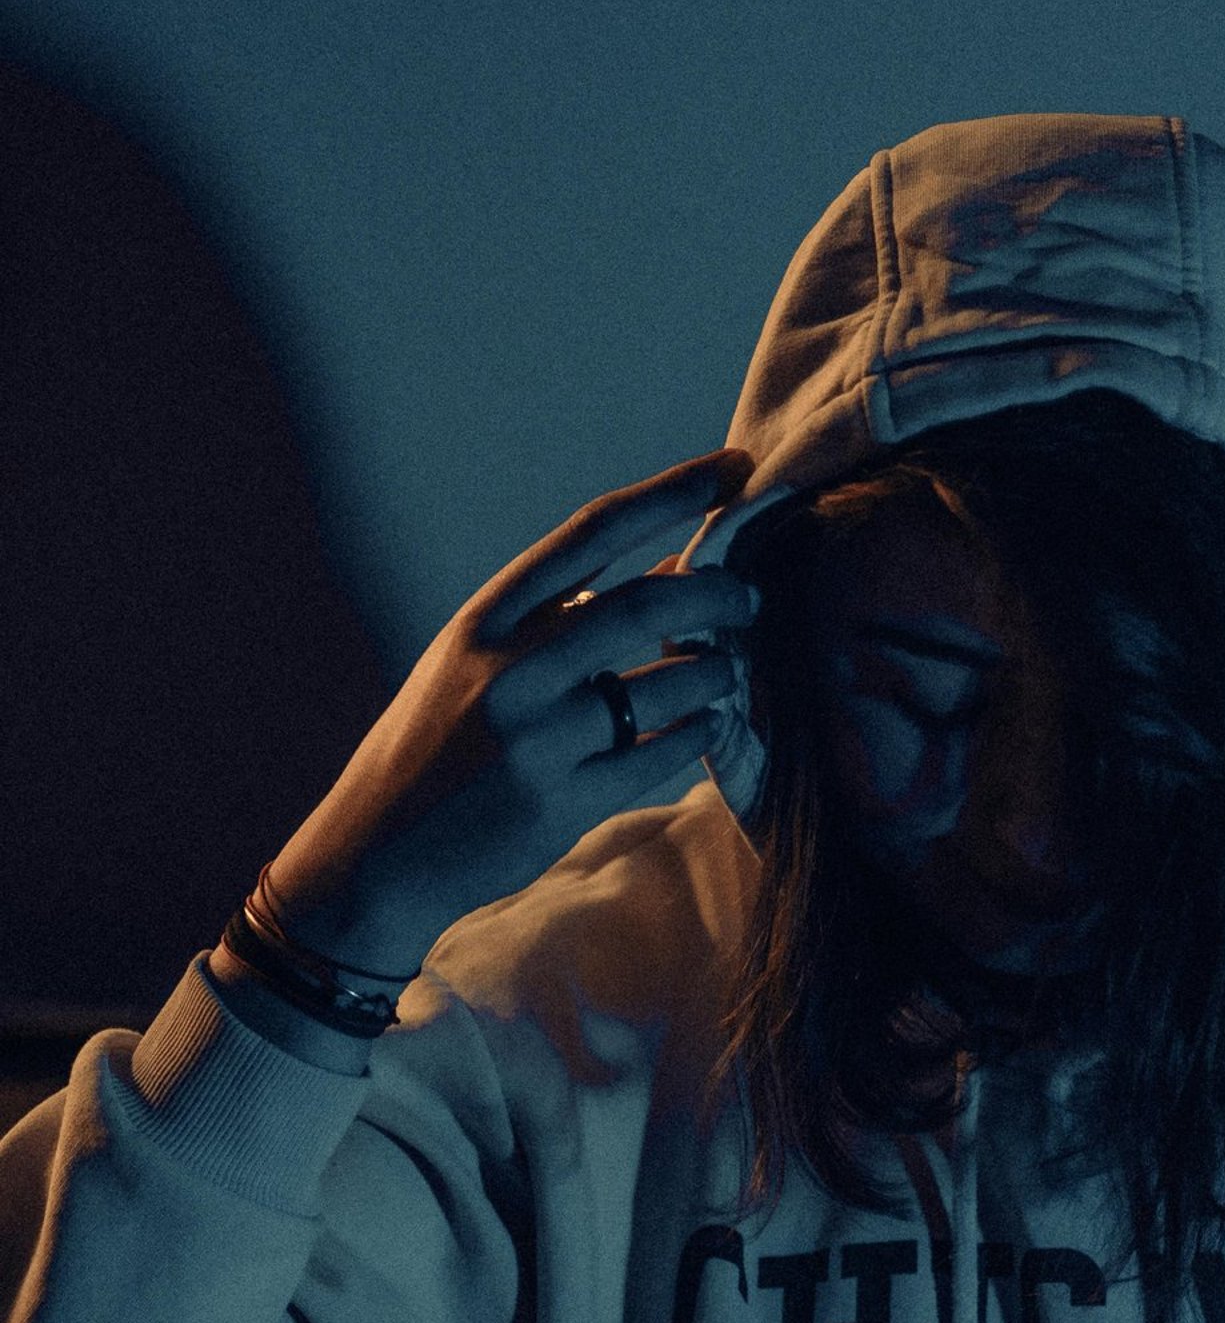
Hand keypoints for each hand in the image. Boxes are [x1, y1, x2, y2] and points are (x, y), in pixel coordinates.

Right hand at [250, 449, 758, 974]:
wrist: (377, 852)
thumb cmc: (440, 749)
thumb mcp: (476, 664)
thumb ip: (559, 617)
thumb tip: (676, 570)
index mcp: (485, 620)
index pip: (592, 531)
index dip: (671, 492)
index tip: (734, 469)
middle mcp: (510, 669)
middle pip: (646, 606)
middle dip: (717, 596)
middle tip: (748, 600)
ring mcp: (538, 737)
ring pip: (669, 684)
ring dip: (716, 671)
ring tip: (726, 671)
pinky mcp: (563, 800)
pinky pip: (663, 754)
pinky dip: (698, 731)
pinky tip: (705, 724)